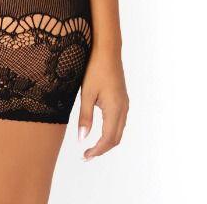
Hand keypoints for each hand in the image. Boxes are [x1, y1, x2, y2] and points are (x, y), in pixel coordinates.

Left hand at [77, 45, 128, 160]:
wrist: (107, 50)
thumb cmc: (94, 69)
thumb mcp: (87, 94)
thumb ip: (85, 117)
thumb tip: (82, 139)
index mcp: (115, 109)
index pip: (108, 139)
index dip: (97, 150)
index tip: (84, 156)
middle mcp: (123, 109)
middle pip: (116, 138)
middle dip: (102, 149)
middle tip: (86, 155)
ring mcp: (124, 103)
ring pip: (119, 130)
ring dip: (107, 141)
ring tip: (92, 146)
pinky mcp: (122, 98)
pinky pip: (119, 121)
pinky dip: (110, 131)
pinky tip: (100, 130)